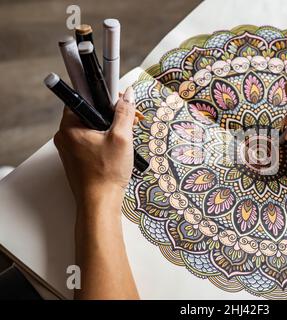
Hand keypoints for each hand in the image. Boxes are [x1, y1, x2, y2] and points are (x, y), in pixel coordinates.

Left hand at [54, 87, 135, 209]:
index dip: (103, 94)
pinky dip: (105, 140)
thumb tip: (127, 95)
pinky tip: (117, 148)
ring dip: (110, 127)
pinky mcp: (77, 158)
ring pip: (92, 126)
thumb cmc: (106, 174)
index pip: (83, 96)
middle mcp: (65, 136)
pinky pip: (90, 140)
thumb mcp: (121, 138)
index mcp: (70, 126)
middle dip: (112, 113)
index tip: (116, 95)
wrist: (100, 203)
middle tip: (130, 120)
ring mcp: (70, 148)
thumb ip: (125, 113)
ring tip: (125, 137)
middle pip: (90, 111)